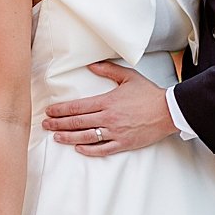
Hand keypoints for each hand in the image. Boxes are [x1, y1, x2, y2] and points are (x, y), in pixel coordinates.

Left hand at [42, 63, 176, 154]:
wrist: (168, 110)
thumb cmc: (149, 94)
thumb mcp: (129, 77)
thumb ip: (108, 70)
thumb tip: (91, 65)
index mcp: (108, 101)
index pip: (78, 107)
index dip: (61, 110)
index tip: (50, 112)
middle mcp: (109, 118)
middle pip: (77, 122)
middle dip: (59, 124)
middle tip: (45, 125)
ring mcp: (115, 132)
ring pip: (86, 137)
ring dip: (69, 138)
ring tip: (56, 137)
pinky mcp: (123, 143)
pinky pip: (102, 149)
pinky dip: (89, 150)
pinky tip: (78, 148)